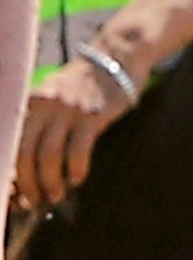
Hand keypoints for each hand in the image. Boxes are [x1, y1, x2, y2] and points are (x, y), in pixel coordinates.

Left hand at [12, 50, 134, 217]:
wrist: (115, 58)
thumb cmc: (83, 85)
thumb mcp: (52, 96)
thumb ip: (38, 121)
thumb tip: (28, 163)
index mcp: (30, 102)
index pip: (9, 142)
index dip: (10, 172)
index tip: (15, 192)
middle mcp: (44, 105)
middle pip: (24, 153)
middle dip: (28, 183)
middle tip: (34, 201)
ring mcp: (68, 110)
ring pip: (49, 155)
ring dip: (51, 182)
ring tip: (55, 196)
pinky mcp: (92, 116)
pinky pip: (78, 150)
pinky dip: (76, 169)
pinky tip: (78, 178)